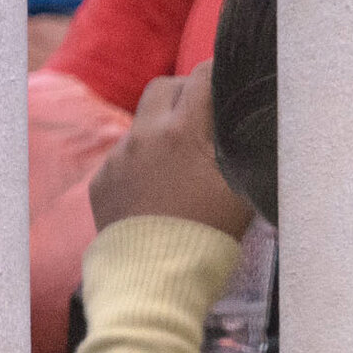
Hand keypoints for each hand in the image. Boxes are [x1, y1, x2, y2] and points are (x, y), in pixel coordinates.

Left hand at [87, 64, 254, 237]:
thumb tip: (252, 125)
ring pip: (140, 124)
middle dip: (184, 93)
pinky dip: (139, 164)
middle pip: (163, 86)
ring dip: (160, 132)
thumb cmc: (206, 236)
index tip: (229, 79)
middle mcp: (143, 136)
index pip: (202, 76)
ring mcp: (117, 159)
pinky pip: (122, 158)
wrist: (153, 280)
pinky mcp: (100, 182)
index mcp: (181, 131)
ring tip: (179, 164)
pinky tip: (154, 191)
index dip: (220, 72)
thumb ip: (243, 149)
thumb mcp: (240, 189)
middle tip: (202, 117)